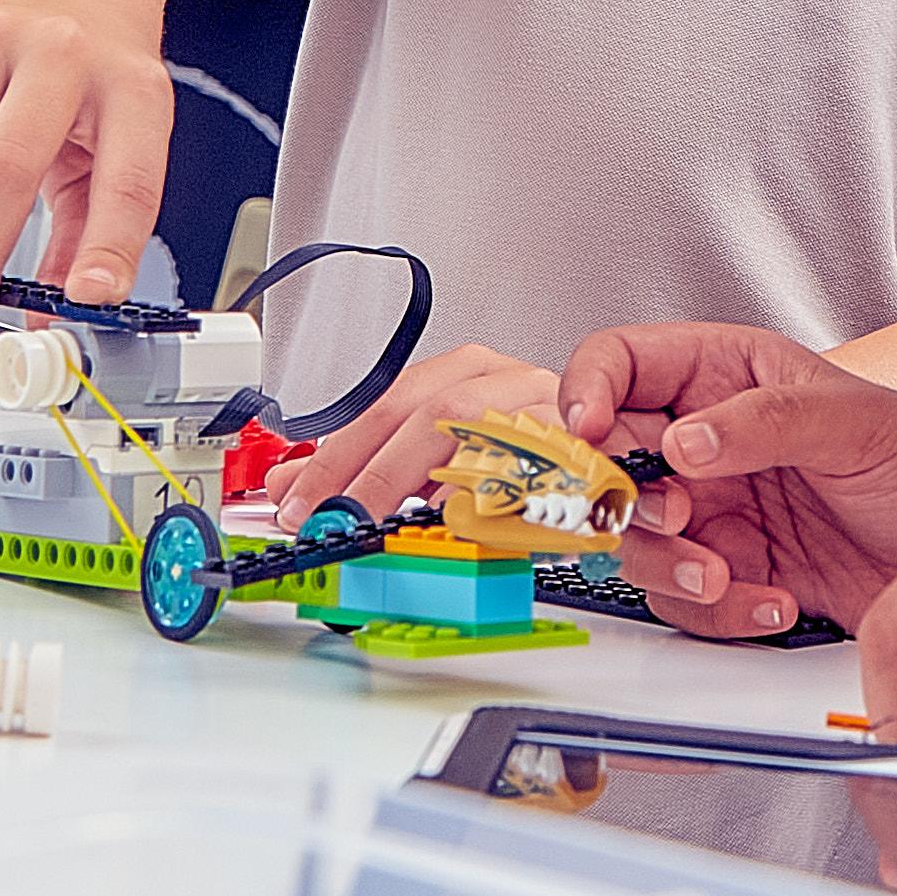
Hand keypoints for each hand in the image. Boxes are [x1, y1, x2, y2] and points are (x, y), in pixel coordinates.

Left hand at [262, 343, 561, 524]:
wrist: (607, 450)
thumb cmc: (517, 454)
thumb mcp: (431, 454)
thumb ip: (365, 465)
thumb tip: (290, 488)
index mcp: (464, 373)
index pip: (386, 403)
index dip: (337, 455)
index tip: (301, 502)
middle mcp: (502, 381)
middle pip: (426, 412)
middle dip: (370, 472)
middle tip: (335, 517)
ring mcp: (542, 411)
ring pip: (476, 433)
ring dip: (420, 483)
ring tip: (379, 521)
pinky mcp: (577, 450)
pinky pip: (526, 472)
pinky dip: (489, 497)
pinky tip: (455, 522)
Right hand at [555, 322, 896, 641]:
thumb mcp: (853, 418)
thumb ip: (767, 420)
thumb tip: (684, 441)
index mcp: (724, 374)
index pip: (621, 363)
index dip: (587, 389)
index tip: (587, 430)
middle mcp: (705, 442)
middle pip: (608, 463)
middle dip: (623, 499)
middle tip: (672, 517)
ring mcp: (714, 510)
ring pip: (636, 541)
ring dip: (668, 565)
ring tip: (724, 573)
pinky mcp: (733, 573)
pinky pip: (687, 600)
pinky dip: (720, 610)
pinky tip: (776, 601)